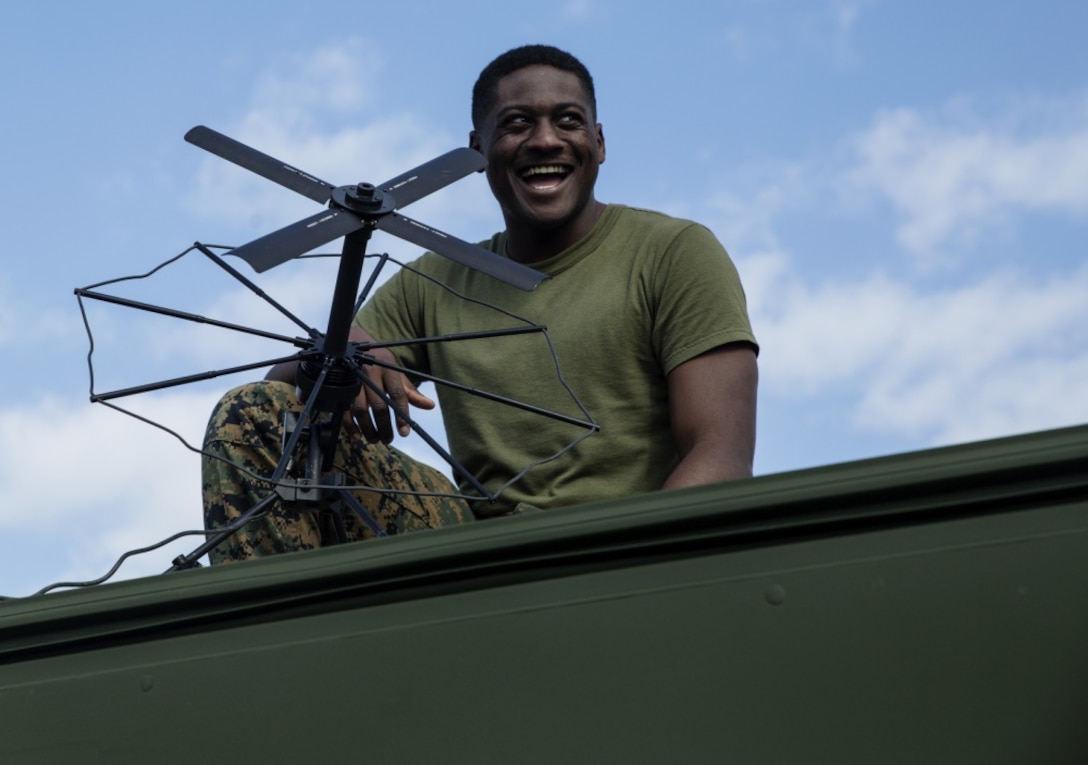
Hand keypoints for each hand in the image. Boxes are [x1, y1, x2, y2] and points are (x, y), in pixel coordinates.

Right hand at [344, 326, 433, 443]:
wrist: (351, 343)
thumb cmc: (378, 362)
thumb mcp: (395, 372)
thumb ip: (410, 391)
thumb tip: (430, 406)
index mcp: (388, 369)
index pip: (398, 394)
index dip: (402, 415)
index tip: (405, 432)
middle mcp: (371, 373)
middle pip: (379, 405)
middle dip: (384, 426)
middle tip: (388, 440)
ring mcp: (353, 379)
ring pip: (361, 409)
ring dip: (368, 428)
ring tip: (374, 439)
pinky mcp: (340, 386)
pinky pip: (343, 409)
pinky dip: (350, 425)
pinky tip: (356, 436)